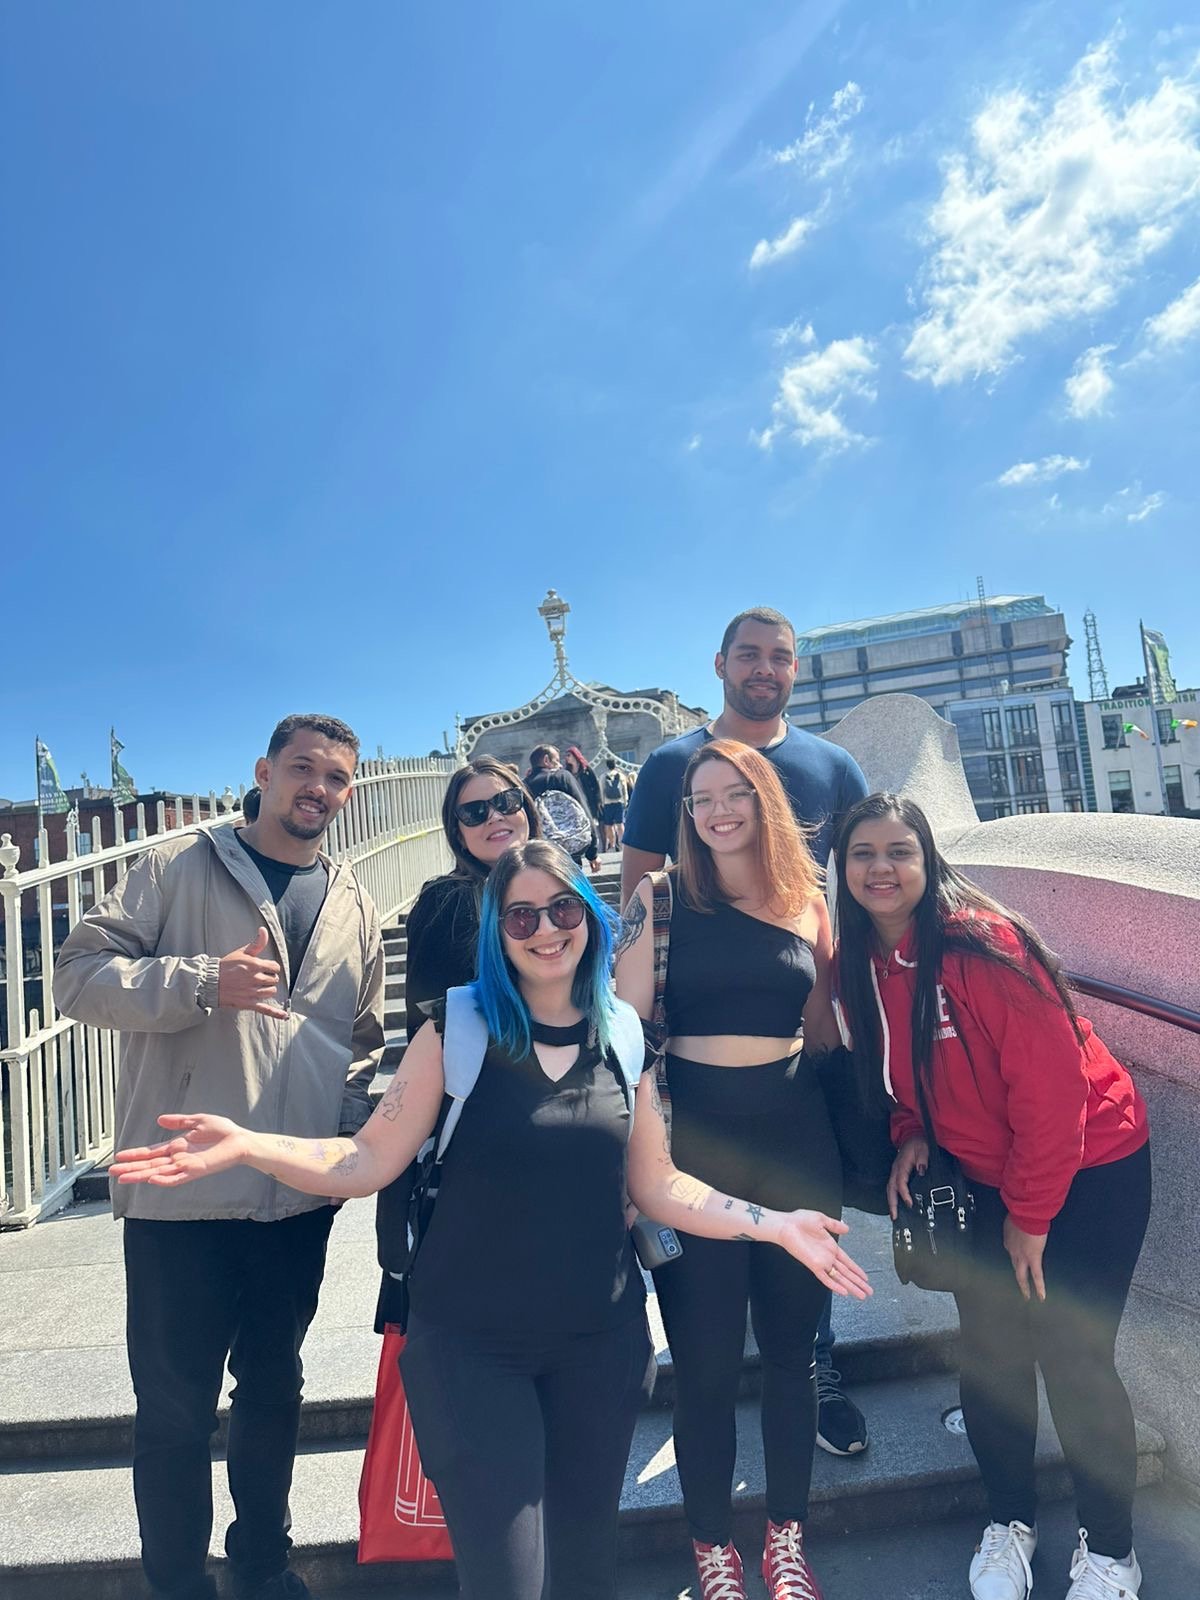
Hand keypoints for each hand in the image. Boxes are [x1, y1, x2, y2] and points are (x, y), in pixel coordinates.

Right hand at [110, 1114, 249, 1186]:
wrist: (240, 1140)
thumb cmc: (223, 1131)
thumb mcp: (198, 1121)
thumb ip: (179, 1121)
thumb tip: (159, 1120)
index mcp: (177, 1147)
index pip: (151, 1152)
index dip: (135, 1155)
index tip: (119, 1157)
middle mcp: (178, 1158)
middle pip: (149, 1165)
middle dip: (131, 1168)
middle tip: (112, 1172)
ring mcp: (185, 1166)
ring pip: (158, 1173)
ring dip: (140, 1176)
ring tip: (123, 1178)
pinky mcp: (195, 1171)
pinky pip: (177, 1178)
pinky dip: (164, 1180)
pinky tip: (151, 1179)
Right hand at [218, 927, 286, 1017]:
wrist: (210, 982)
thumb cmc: (226, 966)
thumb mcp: (242, 952)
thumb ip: (256, 943)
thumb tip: (263, 930)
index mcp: (255, 965)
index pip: (275, 967)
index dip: (270, 967)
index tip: (264, 968)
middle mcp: (255, 979)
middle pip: (274, 980)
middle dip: (268, 978)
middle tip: (257, 978)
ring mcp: (253, 992)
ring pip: (271, 992)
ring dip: (267, 989)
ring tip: (257, 987)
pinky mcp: (249, 1004)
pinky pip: (266, 1009)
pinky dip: (276, 1013)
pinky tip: (284, 1016)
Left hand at [774, 1211, 872, 1299]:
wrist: (785, 1225)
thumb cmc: (799, 1221)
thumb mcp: (821, 1219)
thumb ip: (834, 1225)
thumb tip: (846, 1228)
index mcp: (830, 1246)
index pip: (847, 1262)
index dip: (857, 1270)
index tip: (865, 1278)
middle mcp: (827, 1256)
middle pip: (846, 1273)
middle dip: (858, 1283)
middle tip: (869, 1292)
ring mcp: (821, 1262)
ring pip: (839, 1278)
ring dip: (851, 1287)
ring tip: (862, 1295)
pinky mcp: (813, 1265)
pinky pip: (825, 1278)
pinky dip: (835, 1286)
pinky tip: (844, 1292)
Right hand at [887, 1136, 929, 1219]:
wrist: (913, 1136)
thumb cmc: (918, 1142)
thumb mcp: (924, 1149)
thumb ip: (923, 1160)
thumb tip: (921, 1171)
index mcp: (902, 1164)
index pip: (900, 1182)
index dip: (904, 1194)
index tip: (909, 1203)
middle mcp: (896, 1169)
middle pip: (891, 1188)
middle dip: (892, 1203)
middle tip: (894, 1216)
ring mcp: (895, 1171)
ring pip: (890, 1189)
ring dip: (891, 1202)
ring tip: (893, 1215)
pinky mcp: (897, 1173)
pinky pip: (892, 1186)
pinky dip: (893, 1197)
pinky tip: (896, 1204)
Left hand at [1003, 1215, 1047, 1301]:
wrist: (1027, 1214)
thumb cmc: (1022, 1212)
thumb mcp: (1016, 1218)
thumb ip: (1017, 1223)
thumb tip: (1020, 1222)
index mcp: (1009, 1239)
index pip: (1012, 1251)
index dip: (1016, 1255)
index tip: (1019, 1259)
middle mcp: (1012, 1250)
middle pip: (1014, 1265)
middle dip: (1017, 1275)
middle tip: (1019, 1286)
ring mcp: (1022, 1256)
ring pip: (1021, 1275)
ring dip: (1024, 1286)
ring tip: (1027, 1296)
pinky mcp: (1033, 1258)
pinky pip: (1037, 1276)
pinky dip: (1039, 1287)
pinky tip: (1042, 1296)